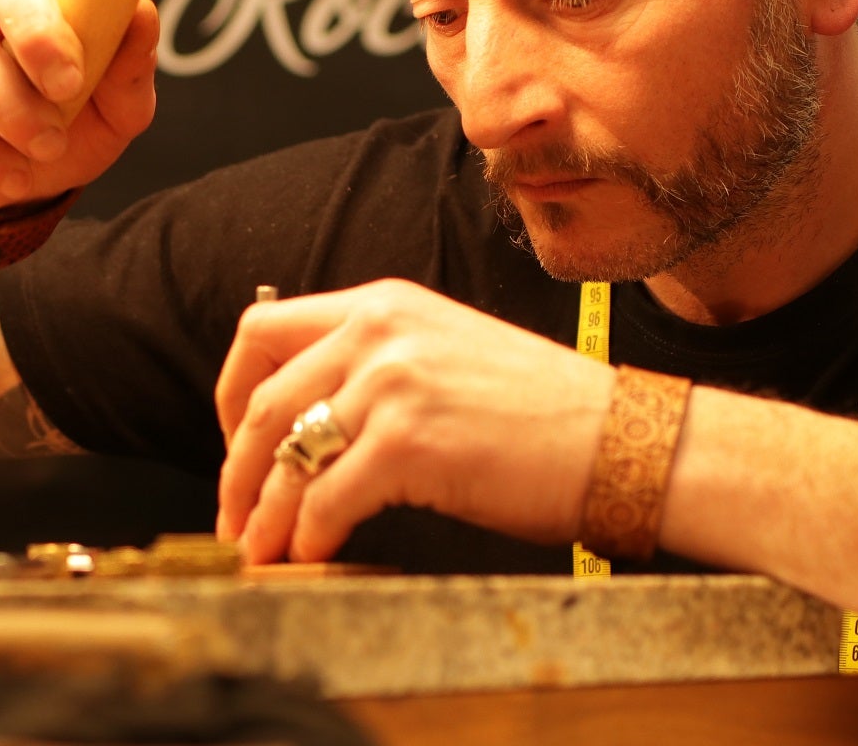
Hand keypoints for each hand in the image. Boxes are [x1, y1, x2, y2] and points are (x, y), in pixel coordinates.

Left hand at [215, 279, 615, 563]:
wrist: (625, 441)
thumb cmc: (546, 415)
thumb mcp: (445, 354)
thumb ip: (375, 367)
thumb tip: (305, 426)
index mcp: (383, 303)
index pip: (262, 331)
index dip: (232, 395)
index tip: (238, 445)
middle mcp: (379, 330)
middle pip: (261, 400)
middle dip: (237, 471)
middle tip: (236, 518)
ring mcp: (393, 382)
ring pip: (284, 455)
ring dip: (263, 515)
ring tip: (263, 552)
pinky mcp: (410, 440)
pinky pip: (325, 497)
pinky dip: (308, 535)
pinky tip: (315, 554)